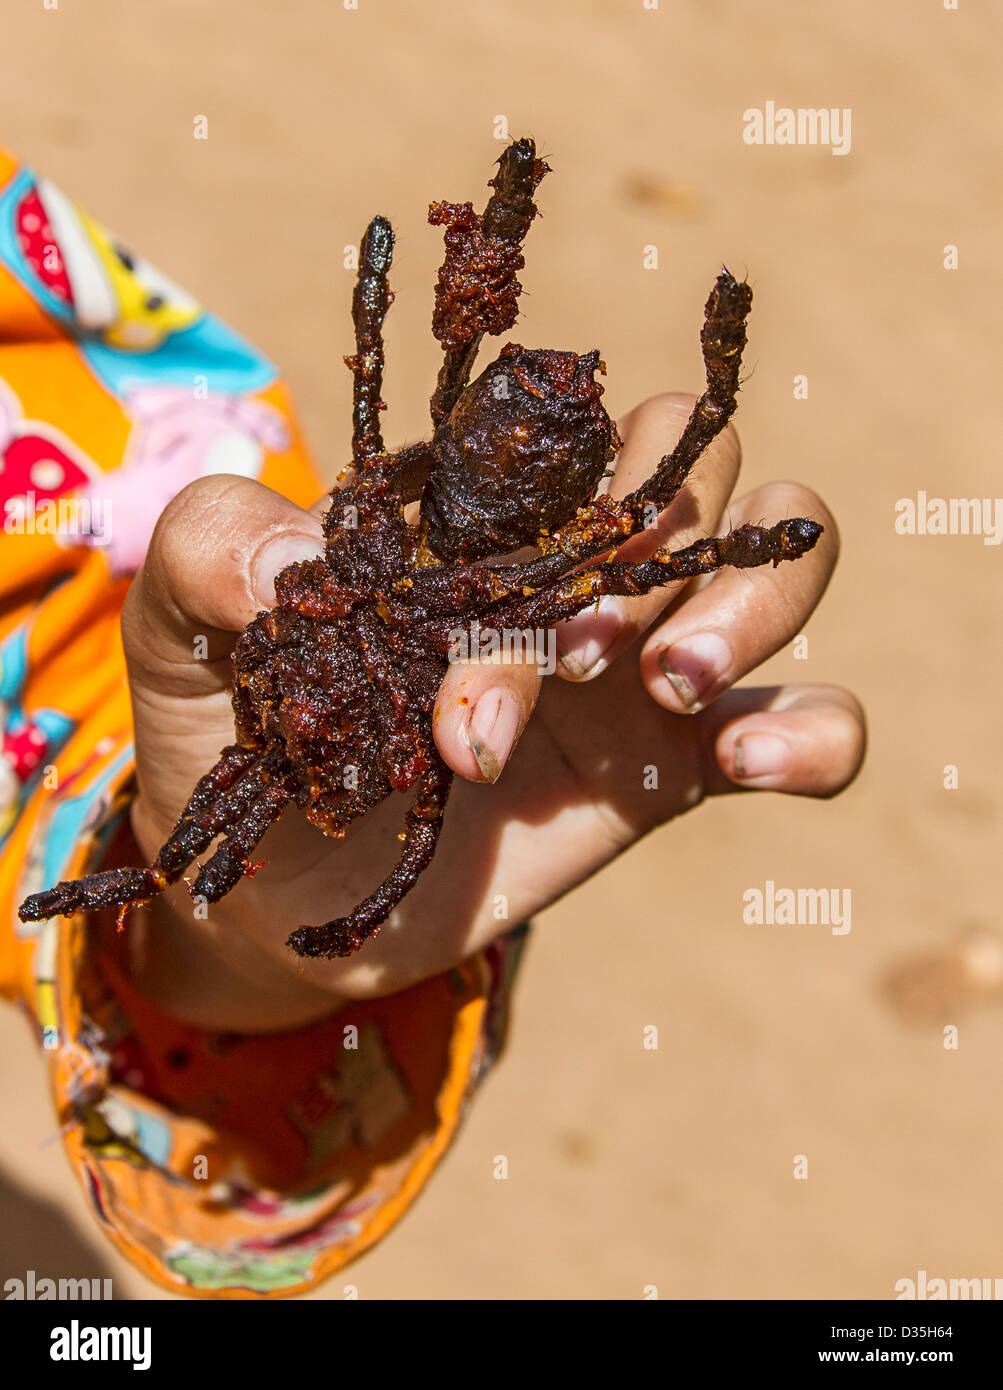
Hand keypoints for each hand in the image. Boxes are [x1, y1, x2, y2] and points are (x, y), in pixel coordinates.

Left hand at [123, 393, 863, 1028]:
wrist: (277, 899)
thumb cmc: (236, 741)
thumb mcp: (181, 630)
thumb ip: (210, 545)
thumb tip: (307, 556)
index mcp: (478, 517)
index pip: (574, 433)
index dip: (566, 486)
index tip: (501, 591)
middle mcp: (574, 571)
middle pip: (701, 476)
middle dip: (657, 554)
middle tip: (576, 658)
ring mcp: (638, 669)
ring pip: (782, 569)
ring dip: (752, 608)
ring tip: (671, 692)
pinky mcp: (676, 770)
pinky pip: (812, 725)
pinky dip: (819, 733)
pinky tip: (752, 765)